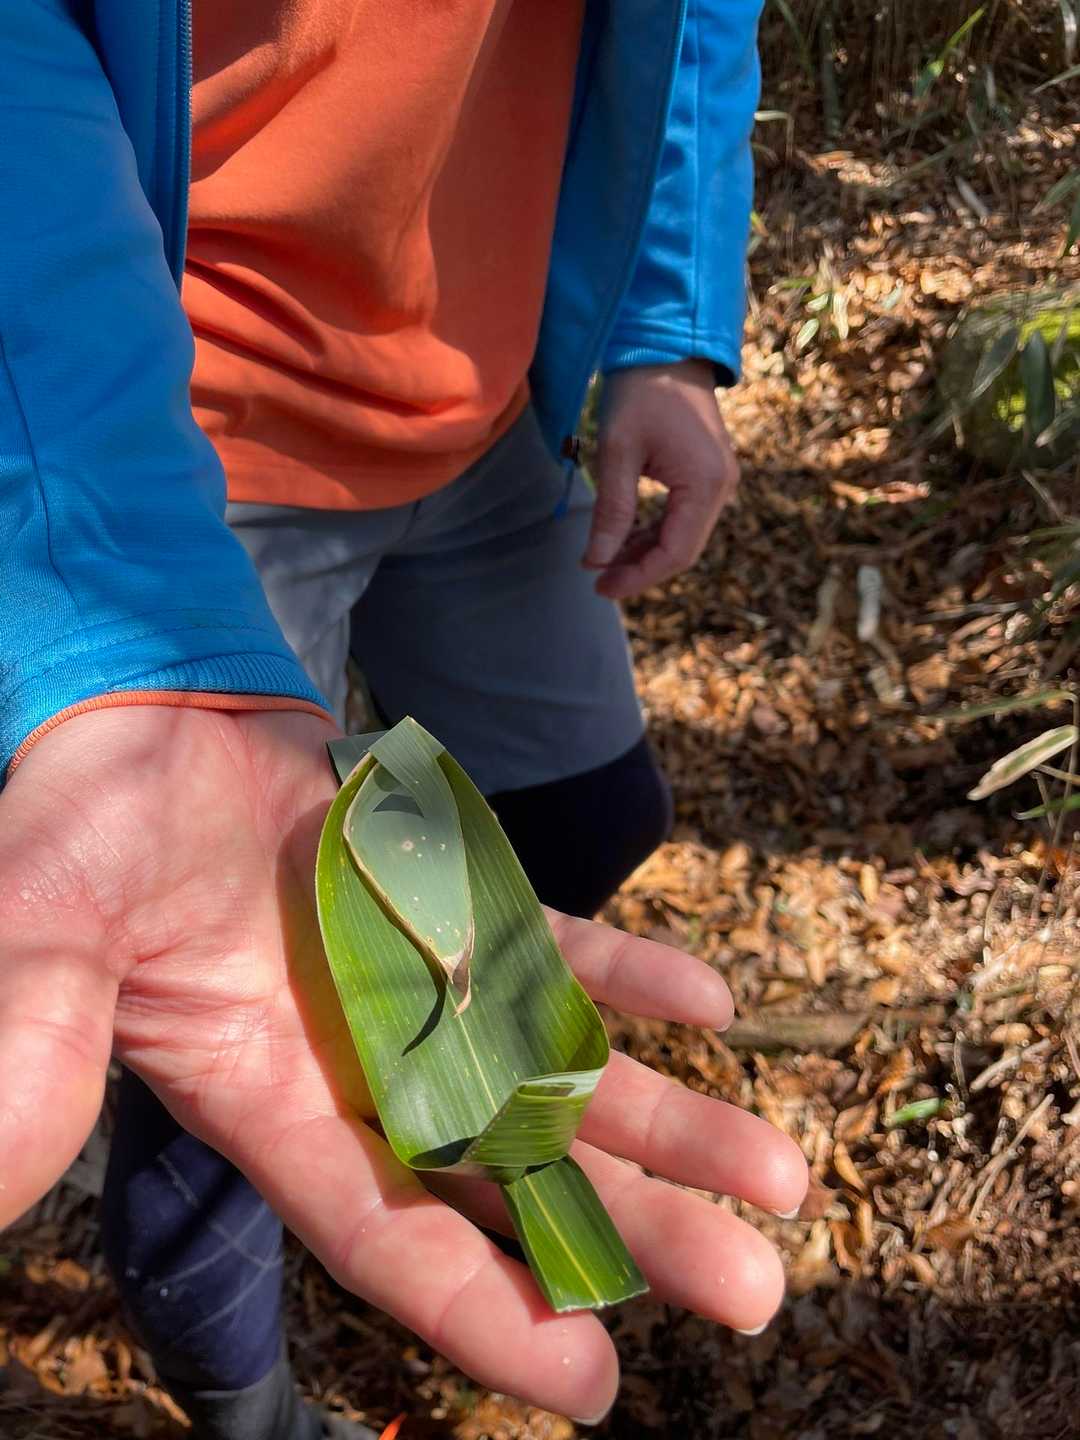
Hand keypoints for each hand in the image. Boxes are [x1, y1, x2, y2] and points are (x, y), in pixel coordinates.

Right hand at [0, 706, 804, 1423]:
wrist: (148, 731)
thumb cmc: (85, 832)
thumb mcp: (47, 933)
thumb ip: (37, 1035)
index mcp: (272, 1100)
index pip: (391, 1231)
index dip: (487, 1310)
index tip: (597, 1384)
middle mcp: (368, 1064)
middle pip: (516, 1170)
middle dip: (631, 1233)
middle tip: (757, 1293)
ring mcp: (425, 985)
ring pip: (562, 1070)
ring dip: (668, 1118)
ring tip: (780, 1173)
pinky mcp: (456, 904)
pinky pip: (558, 949)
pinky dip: (629, 973)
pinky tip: (709, 1001)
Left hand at [584, 360, 739, 599]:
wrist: (666, 348)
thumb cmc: (640, 392)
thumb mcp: (617, 451)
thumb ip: (612, 510)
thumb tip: (597, 561)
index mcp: (706, 483)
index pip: (676, 552)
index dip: (638, 577)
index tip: (601, 587)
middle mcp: (722, 487)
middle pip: (682, 550)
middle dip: (639, 569)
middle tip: (597, 581)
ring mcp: (718, 481)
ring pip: (682, 536)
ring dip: (644, 553)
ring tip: (603, 562)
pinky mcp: (707, 475)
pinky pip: (682, 517)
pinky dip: (652, 532)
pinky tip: (621, 539)